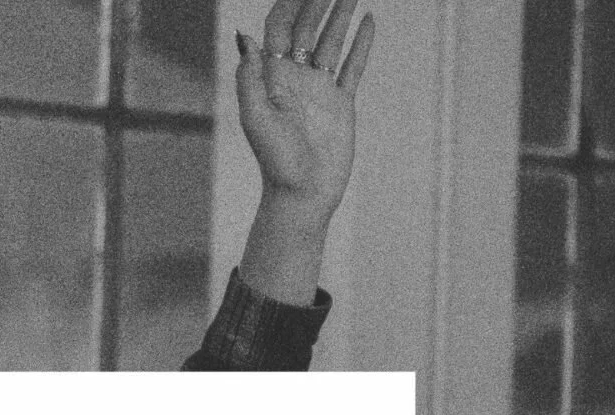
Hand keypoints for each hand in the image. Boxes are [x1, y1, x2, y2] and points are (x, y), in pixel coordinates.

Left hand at [238, 0, 374, 220]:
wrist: (302, 195)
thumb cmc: (275, 161)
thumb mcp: (256, 117)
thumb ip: (249, 77)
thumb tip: (247, 37)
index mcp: (273, 77)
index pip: (280, 26)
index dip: (290, 2)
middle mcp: (296, 78)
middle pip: (307, 27)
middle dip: (318, 0)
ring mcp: (319, 89)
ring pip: (331, 41)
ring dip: (341, 13)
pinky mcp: (340, 104)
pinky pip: (352, 67)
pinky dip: (360, 43)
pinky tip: (367, 19)